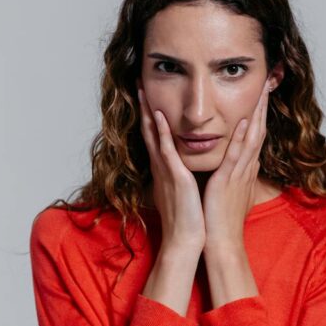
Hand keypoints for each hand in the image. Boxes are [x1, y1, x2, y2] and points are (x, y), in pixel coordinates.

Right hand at [137, 86, 205, 252]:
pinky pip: (166, 151)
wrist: (186, 241)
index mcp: (165, 170)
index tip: (147, 96)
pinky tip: (158, 116)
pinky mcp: (175, 178)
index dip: (149, 115)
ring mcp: (166, 171)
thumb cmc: (187, 219)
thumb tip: (183, 168)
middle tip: (138, 84)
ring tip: (142, 91)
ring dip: (147, 112)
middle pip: (148, 131)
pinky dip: (161, 132)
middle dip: (143, 107)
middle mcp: (162, 167)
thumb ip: (180, 177)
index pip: (155, 136)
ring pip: (153, 136)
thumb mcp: (182, 192)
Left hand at [202, 77, 270, 252]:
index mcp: (245, 169)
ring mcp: (239, 174)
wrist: (221, 243)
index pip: (255, 135)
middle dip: (263, 106)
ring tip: (261, 91)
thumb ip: (235, 176)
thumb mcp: (231, 192)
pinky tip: (243, 121)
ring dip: (256, 113)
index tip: (263, 93)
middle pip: (259, 131)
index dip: (260, 113)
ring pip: (251, 138)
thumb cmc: (222, 220)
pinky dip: (240, 138)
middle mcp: (246, 168)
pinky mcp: (227, 182)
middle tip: (269, 81)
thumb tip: (239, 166)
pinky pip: (235, 156)